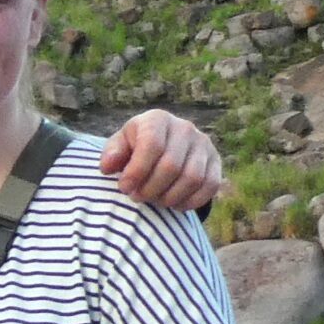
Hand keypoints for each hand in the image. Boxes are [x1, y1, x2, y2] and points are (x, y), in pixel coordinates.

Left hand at [100, 111, 222, 213]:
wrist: (163, 146)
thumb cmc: (134, 148)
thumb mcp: (119, 146)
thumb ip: (112, 154)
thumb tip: (108, 166)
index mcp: (157, 120)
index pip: (152, 145)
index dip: (136, 172)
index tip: (124, 188)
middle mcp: (184, 128)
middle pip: (171, 166)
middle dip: (150, 189)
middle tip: (137, 196)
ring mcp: (203, 144)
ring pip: (191, 178)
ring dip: (169, 197)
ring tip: (154, 199)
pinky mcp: (216, 162)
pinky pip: (209, 186)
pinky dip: (189, 201)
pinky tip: (172, 203)